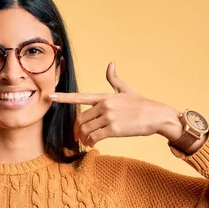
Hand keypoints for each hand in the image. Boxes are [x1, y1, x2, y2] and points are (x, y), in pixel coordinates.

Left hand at [49, 62, 180, 146]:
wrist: (157, 115)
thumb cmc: (142, 104)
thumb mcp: (126, 90)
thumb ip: (115, 79)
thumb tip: (111, 63)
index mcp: (105, 96)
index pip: (80, 96)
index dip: (64, 97)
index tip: (51, 97)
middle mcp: (105, 105)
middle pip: (81, 119)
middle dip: (76, 129)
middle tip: (77, 136)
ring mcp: (109, 117)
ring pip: (86, 129)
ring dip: (84, 138)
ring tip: (87, 141)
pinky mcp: (114, 129)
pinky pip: (95, 137)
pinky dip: (91, 142)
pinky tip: (92, 144)